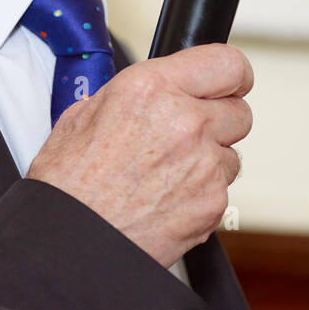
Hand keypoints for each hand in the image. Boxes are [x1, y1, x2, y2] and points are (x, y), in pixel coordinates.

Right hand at [26, 43, 252, 269]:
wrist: (71, 245)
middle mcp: (184, 122)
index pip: (227, 64)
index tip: (230, 82)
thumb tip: (150, 93)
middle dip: (219, 120)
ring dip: (210, 160)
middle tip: (188, 133)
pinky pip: (221, 190)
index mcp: (151, 88)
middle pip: (239, 110)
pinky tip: (165, 199)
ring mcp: (204, 165)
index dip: (232, 75)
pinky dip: (201, 194)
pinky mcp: (212, 204)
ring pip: (232, 154)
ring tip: (166, 174)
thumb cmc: (69, 188)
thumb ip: (129, 95)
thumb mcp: (82, 116)